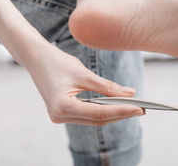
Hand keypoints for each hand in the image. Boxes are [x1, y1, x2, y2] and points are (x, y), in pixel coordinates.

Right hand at [25, 45, 143, 125]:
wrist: (36, 58)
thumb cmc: (58, 63)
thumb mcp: (85, 74)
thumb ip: (108, 87)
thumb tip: (131, 94)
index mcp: (63, 107)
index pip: (99, 113)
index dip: (121, 111)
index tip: (139, 108)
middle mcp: (60, 116)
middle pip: (97, 119)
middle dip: (120, 114)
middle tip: (141, 109)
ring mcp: (60, 116)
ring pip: (93, 119)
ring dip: (114, 114)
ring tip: (133, 107)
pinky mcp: (63, 112)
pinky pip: (87, 114)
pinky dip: (103, 110)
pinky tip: (117, 105)